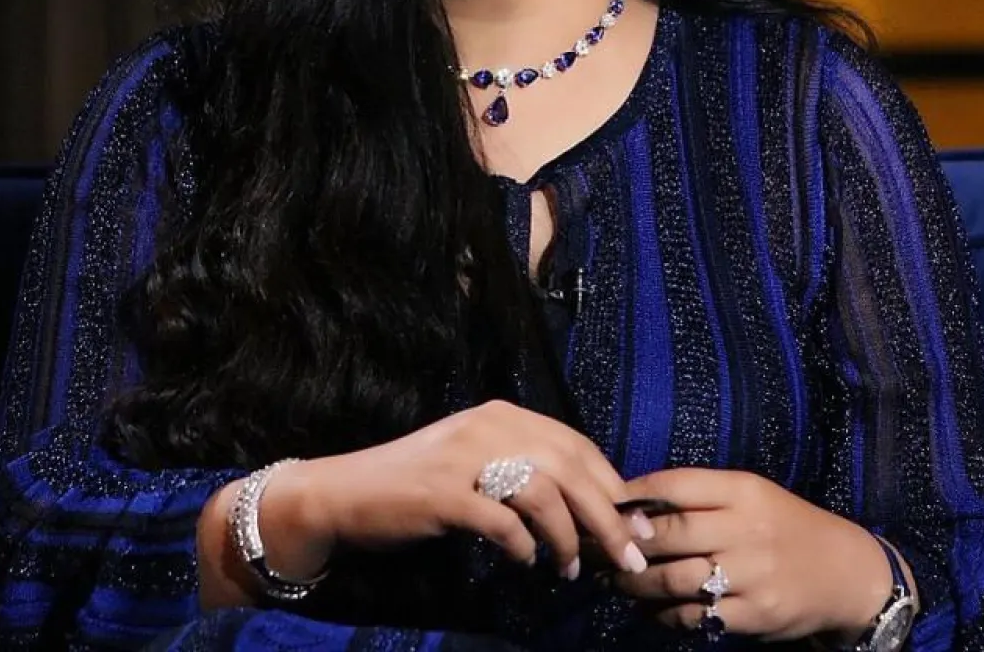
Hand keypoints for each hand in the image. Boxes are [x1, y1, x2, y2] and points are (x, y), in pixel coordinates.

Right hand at [264, 400, 648, 582]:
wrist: (347, 492)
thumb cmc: (421, 483)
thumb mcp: (480, 463)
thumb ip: (528, 474)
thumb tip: (594, 511)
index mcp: (504, 414)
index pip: (576, 444)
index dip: (612, 484)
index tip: (636, 524)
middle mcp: (488, 426)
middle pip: (569, 468)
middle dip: (607, 517)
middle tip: (629, 557)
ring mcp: (464, 457)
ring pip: (543, 494)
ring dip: (567, 538)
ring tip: (572, 569)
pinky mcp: (443, 493)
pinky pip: (501, 522)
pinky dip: (522, 546)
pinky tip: (525, 562)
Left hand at [610, 468, 892, 641]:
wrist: (844, 572)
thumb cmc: (786, 525)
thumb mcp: (752, 494)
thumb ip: (702, 495)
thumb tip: (638, 501)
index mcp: (743, 490)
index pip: (676, 485)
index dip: (635, 495)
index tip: (608, 504)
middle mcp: (745, 529)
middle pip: (669, 533)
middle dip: (627, 541)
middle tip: (598, 547)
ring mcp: (750, 575)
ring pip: (674, 579)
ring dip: (636, 582)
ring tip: (615, 580)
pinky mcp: (753, 615)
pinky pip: (695, 616)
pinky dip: (665, 614)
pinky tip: (650, 609)